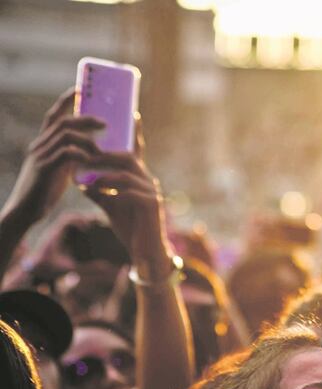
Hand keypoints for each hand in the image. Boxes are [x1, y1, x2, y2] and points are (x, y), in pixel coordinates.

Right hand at [2, 89, 102, 224]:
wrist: (25, 211)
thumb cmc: (44, 192)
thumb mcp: (58, 169)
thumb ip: (70, 157)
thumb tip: (90, 149)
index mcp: (43, 143)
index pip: (53, 115)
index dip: (66, 100)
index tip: (82, 88)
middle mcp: (40, 145)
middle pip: (63, 121)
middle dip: (85, 117)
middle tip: (106, 122)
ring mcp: (41, 156)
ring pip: (65, 135)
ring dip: (87, 138)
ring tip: (102, 147)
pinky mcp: (45, 170)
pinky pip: (65, 154)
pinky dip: (81, 154)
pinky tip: (91, 160)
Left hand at [82, 125, 171, 275]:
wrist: (146, 253)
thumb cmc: (131, 228)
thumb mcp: (110, 206)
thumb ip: (99, 191)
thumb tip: (81, 179)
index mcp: (139, 179)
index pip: (135, 151)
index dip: (133, 132)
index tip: (129, 112)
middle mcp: (148, 182)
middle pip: (127, 156)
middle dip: (104, 152)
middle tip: (82, 151)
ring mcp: (152, 193)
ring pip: (126, 171)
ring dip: (102, 170)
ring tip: (83, 172)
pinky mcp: (150, 206)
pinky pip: (127, 190)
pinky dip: (108, 188)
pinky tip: (92, 190)